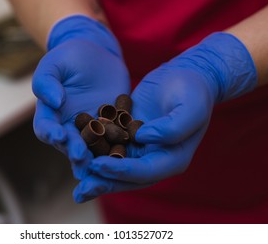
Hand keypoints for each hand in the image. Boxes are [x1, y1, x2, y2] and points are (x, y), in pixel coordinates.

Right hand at [32, 15, 130, 178]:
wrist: (100, 54)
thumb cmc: (71, 56)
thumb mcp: (55, 63)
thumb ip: (47, 81)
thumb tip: (53, 101)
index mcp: (51, 112)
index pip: (46, 127)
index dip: (50, 132)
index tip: (58, 135)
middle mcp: (70, 125)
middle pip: (69, 143)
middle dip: (74, 150)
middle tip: (81, 156)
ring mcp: (92, 128)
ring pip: (91, 147)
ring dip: (95, 157)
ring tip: (100, 165)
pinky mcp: (112, 126)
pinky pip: (114, 138)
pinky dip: (117, 147)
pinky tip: (124, 153)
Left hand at [73, 32, 257, 201]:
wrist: (185, 76)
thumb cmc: (193, 91)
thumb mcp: (190, 106)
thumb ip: (173, 126)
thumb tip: (142, 137)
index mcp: (172, 159)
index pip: (144, 171)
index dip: (120, 171)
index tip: (97, 165)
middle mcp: (154, 158)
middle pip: (126, 177)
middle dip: (103, 183)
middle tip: (79, 192)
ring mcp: (139, 148)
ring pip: (114, 164)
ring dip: (94, 172)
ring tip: (75, 178)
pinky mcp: (127, 134)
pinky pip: (109, 145)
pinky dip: (93, 149)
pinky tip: (74, 149)